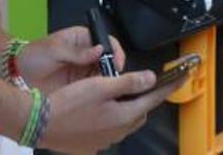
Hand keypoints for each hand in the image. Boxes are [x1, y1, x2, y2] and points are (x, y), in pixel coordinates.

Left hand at [17, 26, 127, 91]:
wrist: (16, 75)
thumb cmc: (33, 56)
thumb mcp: (54, 50)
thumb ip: (77, 52)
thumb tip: (100, 50)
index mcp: (81, 39)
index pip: (106, 41)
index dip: (114, 52)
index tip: (117, 64)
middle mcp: (86, 55)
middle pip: (108, 60)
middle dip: (113, 69)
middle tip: (115, 81)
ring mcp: (83, 72)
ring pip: (104, 75)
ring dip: (108, 82)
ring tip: (108, 90)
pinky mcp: (78, 87)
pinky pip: (94, 89)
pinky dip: (99, 93)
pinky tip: (100, 98)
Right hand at [40, 70, 180, 152]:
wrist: (40, 124)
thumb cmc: (70, 102)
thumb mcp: (100, 86)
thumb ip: (128, 82)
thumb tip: (152, 79)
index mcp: (124, 115)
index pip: (153, 98)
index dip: (168, 86)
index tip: (182, 75)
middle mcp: (119, 132)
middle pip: (139, 112)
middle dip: (143, 98)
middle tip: (139, 83)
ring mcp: (105, 142)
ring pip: (124, 123)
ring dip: (126, 109)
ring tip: (117, 95)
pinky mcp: (92, 146)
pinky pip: (109, 130)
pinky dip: (111, 119)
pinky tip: (97, 110)